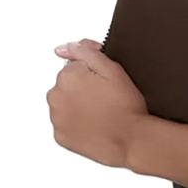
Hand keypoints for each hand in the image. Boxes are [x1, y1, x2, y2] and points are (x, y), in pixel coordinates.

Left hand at [46, 38, 149, 169]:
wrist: (131, 140)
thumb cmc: (125, 106)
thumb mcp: (112, 68)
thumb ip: (85, 51)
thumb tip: (63, 48)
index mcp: (67, 76)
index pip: (77, 65)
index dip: (95, 72)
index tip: (107, 82)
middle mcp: (56, 96)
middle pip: (68, 83)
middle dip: (84, 86)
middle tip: (107, 97)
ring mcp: (56, 118)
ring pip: (66, 103)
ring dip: (79, 104)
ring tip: (102, 111)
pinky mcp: (60, 136)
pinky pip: (66, 123)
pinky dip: (77, 122)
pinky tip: (95, 124)